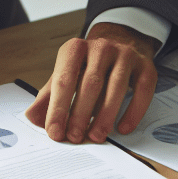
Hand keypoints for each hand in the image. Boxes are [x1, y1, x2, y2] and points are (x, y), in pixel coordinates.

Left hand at [24, 23, 159, 143]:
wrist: (120, 41)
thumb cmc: (88, 65)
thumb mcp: (65, 75)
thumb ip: (48, 97)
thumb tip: (32, 118)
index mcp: (75, 49)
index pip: (64, 79)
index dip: (58, 108)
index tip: (55, 131)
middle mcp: (101, 48)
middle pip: (90, 83)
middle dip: (81, 114)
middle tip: (75, 137)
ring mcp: (125, 54)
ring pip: (116, 87)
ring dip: (105, 115)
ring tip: (96, 136)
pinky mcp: (145, 65)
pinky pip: (142, 90)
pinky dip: (133, 111)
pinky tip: (123, 128)